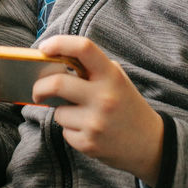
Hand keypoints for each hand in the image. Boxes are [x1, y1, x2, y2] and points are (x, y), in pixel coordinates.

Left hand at [31, 35, 163, 185]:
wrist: (150, 143)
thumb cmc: (126, 105)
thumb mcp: (117, 80)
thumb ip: (91, 69)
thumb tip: (52, 64)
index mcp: (111, 75)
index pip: (83, 48)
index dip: (59, 43)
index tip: (43, 48)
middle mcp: (104, 97)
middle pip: (57, 83)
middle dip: (40, 87)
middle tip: (38, 91)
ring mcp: (96, 122)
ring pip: (58, 112)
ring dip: (62, 112)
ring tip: (82, 116)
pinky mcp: (88, 143)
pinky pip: (64, 131)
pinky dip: (70, 130)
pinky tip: (88, 130)